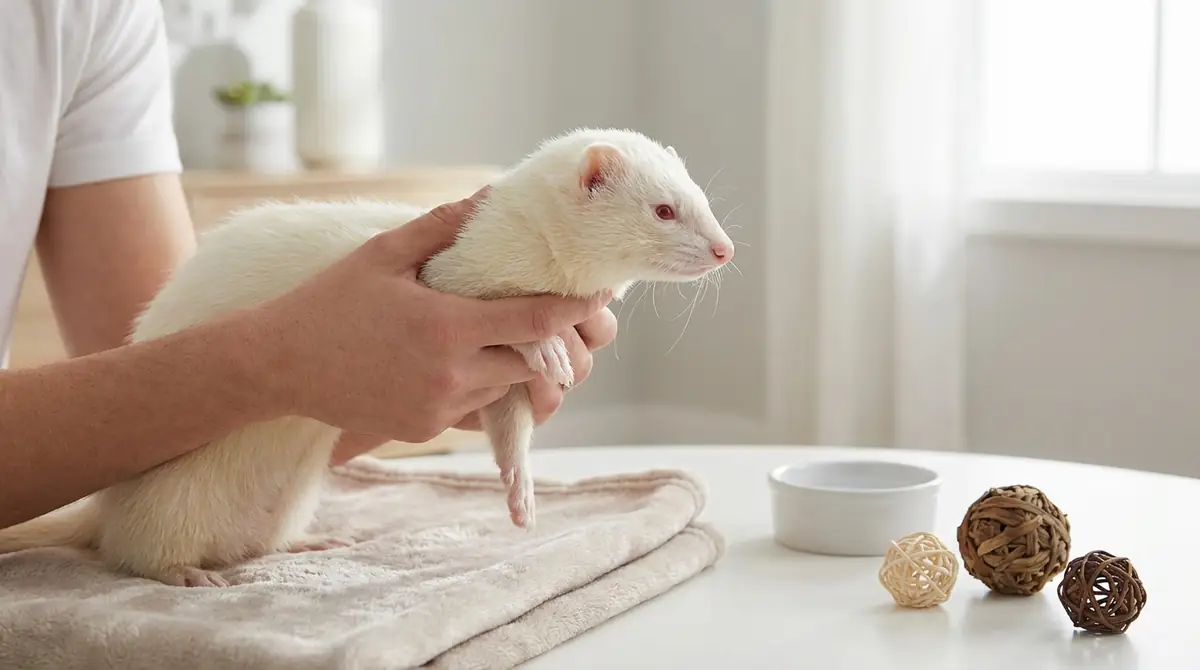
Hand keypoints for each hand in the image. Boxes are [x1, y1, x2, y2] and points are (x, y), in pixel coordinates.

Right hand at [251, 188, 612, 444]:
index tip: (602, 295)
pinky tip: (474, 361)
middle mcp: (451, 375)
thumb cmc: (329, 300)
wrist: (277, 366)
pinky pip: (478, 409)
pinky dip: (487, 387)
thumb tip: (493, 194)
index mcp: (446, 327)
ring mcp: (438, 408)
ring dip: (521, 365)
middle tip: (567, 318)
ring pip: (510, 389)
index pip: (537, 322)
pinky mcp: (425, 429)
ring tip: (517, 336)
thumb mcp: (383, 252)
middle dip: (556, 343)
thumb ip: (444, 224)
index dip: (577, 309)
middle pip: (535, 363)